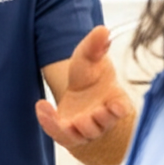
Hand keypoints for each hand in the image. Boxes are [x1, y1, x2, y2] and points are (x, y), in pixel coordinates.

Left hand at [36, 25, 132, 151]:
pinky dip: (49, 123)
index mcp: (114, 101)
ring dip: (76, 127)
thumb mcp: (91, 57)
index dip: (119, 109)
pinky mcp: (67, 133)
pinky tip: (41, 105)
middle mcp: (102, 118)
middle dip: (98, 121)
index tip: (115, 105)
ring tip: (70, 119)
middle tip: (91, 114)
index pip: (121, 109)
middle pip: (102, 125)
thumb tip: (102, 30)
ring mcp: (85, 129)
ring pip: (82, 134)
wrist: (80, 93)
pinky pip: (60, 134)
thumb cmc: (91, 75)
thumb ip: (95, 46)